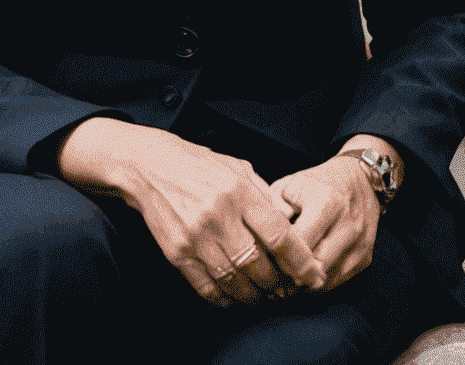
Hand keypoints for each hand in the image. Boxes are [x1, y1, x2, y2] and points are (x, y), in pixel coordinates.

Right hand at [56, 118, 324, 306]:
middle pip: (256, 262)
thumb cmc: (204, 167)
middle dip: (277, 282)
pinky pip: (205, 285)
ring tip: (265, 297)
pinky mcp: (177, 252)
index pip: (277, 233)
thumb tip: (292, 224)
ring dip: (252, 294)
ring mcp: (196, 236)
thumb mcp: (241, 169)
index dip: (297, 259)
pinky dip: (224, 298)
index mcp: (240, 190)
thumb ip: (266, 196)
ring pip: (232, 278)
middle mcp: (220, 214)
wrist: (154, 168)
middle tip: (289, 290)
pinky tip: (235, 299)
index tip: (310, 273)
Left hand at [270, 141, 387, 292]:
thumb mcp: (290, 185)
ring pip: (326, 279)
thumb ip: (273, 210)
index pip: (298, 244)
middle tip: (271, 279)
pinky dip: (320, 284)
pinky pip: (338, 281)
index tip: (264, 261)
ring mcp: (361, 241)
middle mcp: (349, 222)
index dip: (278, 256)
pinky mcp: (367, 255)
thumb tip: (259, 241)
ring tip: (285, 281)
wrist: (359, 178)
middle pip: (314, 266)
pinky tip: (306, 277)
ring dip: (304, 284)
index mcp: (328, 201)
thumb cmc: (317, 184)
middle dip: (290, 276)